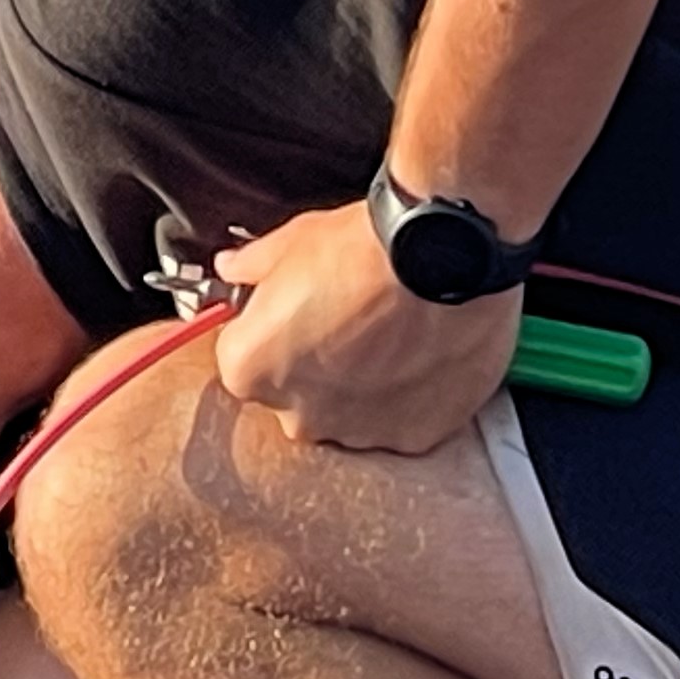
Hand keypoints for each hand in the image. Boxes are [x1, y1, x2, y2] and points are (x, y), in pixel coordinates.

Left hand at [210, 201, 521, 453]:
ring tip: (393, 338)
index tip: (296, 315)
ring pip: (350, 416)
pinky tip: (423, 355)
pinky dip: (412, 398)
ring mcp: (357, 432)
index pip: (246, 362)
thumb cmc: (367, 249)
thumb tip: (234, 268)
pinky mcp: (413, 436)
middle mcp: (297, 415)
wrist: (445, 253)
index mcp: (251, 371)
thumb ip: (251, 267)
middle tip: (351, 324)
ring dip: (365, 387)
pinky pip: (403, 423)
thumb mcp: (290, 243)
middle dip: (318, 368)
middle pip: (297, 398)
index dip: (273, 334)